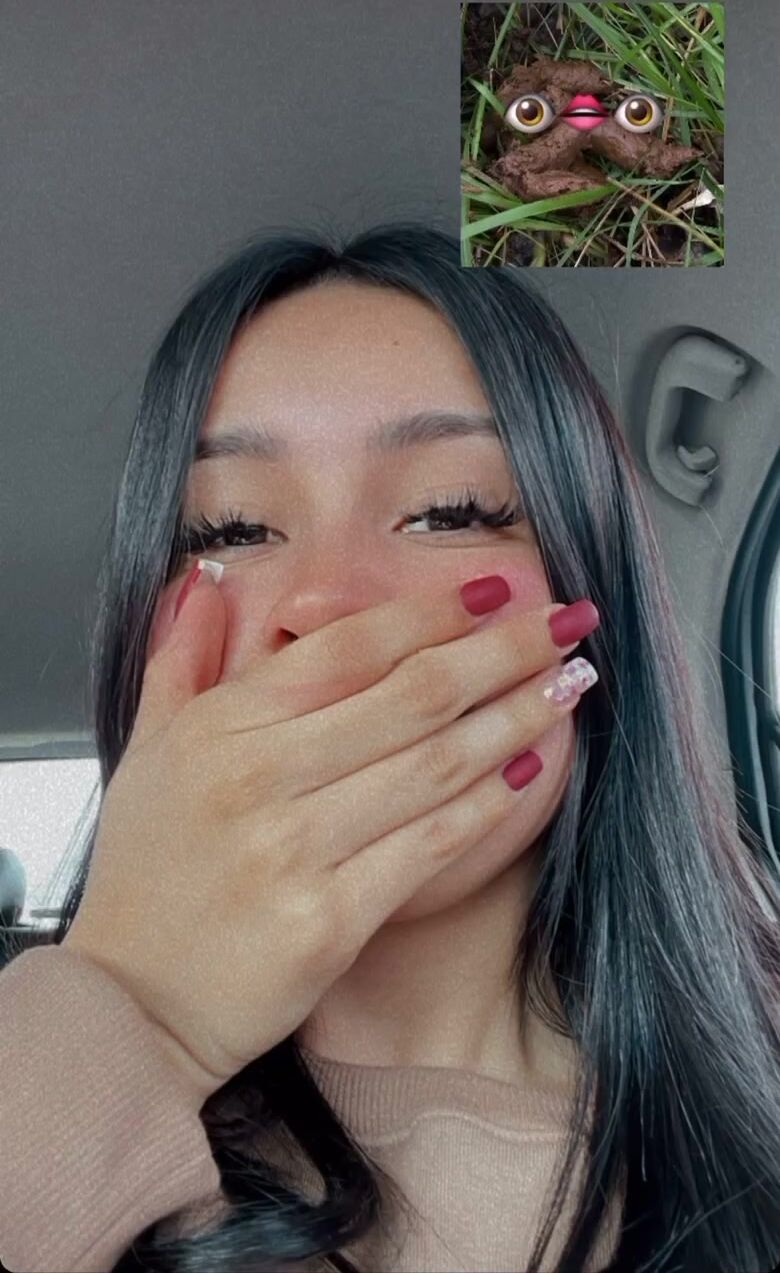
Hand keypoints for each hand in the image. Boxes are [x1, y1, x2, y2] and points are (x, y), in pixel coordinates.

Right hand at [62, 566, 598, 1107]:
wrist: (133, 1004)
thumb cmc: (146, 874)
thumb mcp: (145, 752)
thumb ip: (179, 659)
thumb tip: (206, 582)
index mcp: (223, 728)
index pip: (349, 648)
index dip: (434, 612)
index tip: (496, 589)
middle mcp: (261, 778)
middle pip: (411, 696)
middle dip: (502, 650)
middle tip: (566, 621)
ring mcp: (297, 851)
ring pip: (435, 764)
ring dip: (516, 715)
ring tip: (571, 682)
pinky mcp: (332, 922)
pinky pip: (431, 845)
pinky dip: (489, 803)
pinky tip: (532, 769)